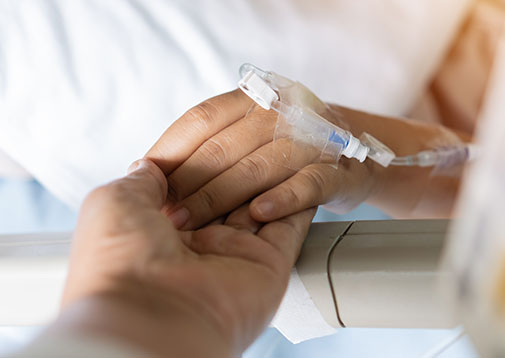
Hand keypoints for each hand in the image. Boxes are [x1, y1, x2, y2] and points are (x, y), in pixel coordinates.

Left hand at [60, 159, 315, 356]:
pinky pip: (292, 223)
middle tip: (251, 138)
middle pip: (233, 188)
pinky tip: (298, 173)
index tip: (218, 132)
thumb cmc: (119, 261)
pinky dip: (297, 196)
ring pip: (265, 200)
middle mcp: (202, 242)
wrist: (148, 314)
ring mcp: (238, 253)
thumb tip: (153, 163)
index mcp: (164, 228)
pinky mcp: (270, 263)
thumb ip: (142, 179)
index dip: (206, 154)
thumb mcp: (113, 201)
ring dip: (270, 174)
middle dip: (239, 162)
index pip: (197, 180)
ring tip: (279, 145)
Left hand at [144, 90, 377, 229]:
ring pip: (261, 166)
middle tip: (169, 216)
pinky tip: (258, 213)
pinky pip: (309, 185)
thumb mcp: (244, 134)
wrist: (362, 159)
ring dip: (223, 196)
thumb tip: (147, 169)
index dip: (174, 147)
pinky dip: (283, 198)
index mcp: (252, 101)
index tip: (150, 175)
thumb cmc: (288, 154)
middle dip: (192, 183)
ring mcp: (312, 143)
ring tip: (195, 226)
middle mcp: (281, 114)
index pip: (203, 119)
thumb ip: (199, 147)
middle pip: (226, 145)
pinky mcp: (339, 175)